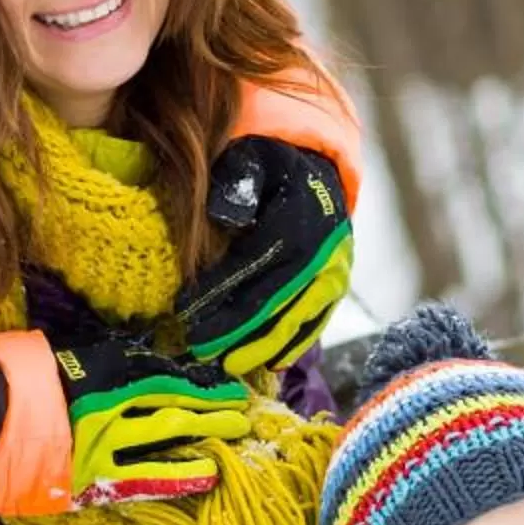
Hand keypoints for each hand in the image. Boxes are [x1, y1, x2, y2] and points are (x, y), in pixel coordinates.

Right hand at [47, 326, 250, 505]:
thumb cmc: (6, 382)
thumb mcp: (52, 355)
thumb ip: (92, 362)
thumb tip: (125, 361)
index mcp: (100, 372)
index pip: (161, 374)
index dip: (195, 380)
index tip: (222, 382)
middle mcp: (112, 406)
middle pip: (174, 404)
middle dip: (211, 406)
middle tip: (243, 408)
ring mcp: (108, 445)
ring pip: (169, 437)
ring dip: (206, 434)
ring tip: (236, 432)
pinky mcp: (98, 479)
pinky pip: (148, 479)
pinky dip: (180, 477)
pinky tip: (209, 475)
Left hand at [178, 137, 352, 377]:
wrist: (321, 175)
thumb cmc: (274, 169)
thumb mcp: (252, 159)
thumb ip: (238, 183)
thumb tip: (226, 218)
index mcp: (299, 222)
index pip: (252, 266)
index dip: (218, 293)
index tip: (185, 314)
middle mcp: (323, 255)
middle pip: (274, 302)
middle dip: (235, 331)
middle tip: (200, 350)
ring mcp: (335, 276)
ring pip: (296, 321)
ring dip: (261, 347)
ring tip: (227, 365)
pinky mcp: (338, 291)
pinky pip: (315, 325)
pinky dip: (292, 347)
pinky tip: (269, 365)